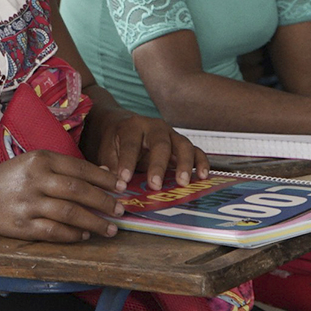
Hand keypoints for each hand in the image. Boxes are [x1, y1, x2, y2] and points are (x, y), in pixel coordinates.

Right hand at [0, 149, 125, 241]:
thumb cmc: (12, 178)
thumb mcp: (36, 163)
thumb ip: (68, 168)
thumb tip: (105, 173)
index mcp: (40, 160)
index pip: (80, 169)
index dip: (104, 179)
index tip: (122, 188)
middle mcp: (35, 180)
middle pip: (77, 191)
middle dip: (103, 202)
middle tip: (119, 211)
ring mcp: (28, 203)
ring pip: (69, 213)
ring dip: (94, 222)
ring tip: (109, 229)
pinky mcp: (22, 225)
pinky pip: (54, 232)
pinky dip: (72, 235)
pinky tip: (84, 235)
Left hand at [80, 107, 208, 190]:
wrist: (125, 125)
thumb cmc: (116, 141)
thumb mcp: (107, 150)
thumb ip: (110, 165)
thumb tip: (114, 183)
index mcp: (132, 127)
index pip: (130, 144)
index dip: (127, 162)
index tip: (124, 179)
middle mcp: (154, 127)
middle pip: (160, 144)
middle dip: (158, 165)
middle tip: (155, 185)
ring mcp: (171, 134)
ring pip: (182, 145)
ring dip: (185, 164)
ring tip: (183, 182)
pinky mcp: (182, 144)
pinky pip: (196, 151)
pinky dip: (201, 162)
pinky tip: (203, 176)